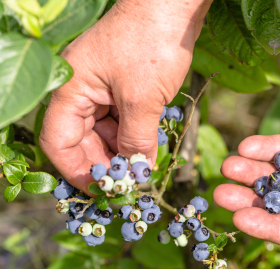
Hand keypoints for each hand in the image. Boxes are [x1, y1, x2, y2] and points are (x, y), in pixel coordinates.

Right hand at [39, 0, 211, 193]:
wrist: (172, 6)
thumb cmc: (152, 44)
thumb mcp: (143, 99)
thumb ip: (136, 140)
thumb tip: (135, 172)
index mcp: (71, 90)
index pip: (59, 142)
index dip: (77, 171)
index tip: (101, 191)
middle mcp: (81, 90)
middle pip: (82, 139)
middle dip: (104, 163)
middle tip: (127, 184)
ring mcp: (102, 87)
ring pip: (103, 131)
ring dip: (120, 151)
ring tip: (140, 168)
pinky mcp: (123, 85)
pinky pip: (120, 118)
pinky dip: (132, 135)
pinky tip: (146, 148)